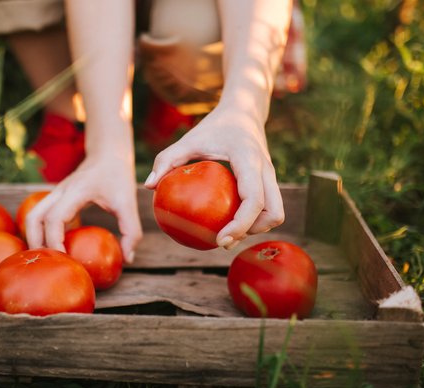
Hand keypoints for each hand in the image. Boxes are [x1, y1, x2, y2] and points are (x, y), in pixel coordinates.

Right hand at [25, 151, 141, 263]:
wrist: (108, 154)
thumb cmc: (118, 177)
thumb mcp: (128, 203)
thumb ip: (131, 231)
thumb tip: (127, 259)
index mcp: (76, 191)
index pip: (55, 218)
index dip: (54, 241)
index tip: (64, 258)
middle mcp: (61, 191)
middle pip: (34, 217)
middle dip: (36, 242)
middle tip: (48, 263)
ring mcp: (56, 193)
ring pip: (32, 216)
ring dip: (33, 237)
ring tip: (45, 257)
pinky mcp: (56, 197)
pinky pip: (40, 215)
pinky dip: (40, 231)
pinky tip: (52, 246)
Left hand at [144, 104, 283, 248]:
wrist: (244, 110)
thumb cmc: (214, 126)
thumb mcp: (189, 139)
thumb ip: (168, 159)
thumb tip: (148, 186)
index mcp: (250, 161)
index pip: (254, 200)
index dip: (241, 225)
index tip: (220, 239)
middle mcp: (267, 171)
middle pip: (274, 213)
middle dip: (252, 232)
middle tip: (224, 240)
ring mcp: (271, 177)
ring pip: (274, 213)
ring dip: (254, 228)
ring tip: (226, 233)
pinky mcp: (268, 181)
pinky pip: (267, 207)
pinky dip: (252, 219)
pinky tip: (227, 222)